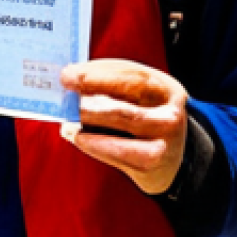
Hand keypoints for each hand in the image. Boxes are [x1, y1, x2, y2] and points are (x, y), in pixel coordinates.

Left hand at [60, 59, 188, 194]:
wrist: (170, 161)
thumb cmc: (144, 116)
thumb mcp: (137, 95)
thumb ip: (109, 81)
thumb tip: (71, 76)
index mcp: (167, 89)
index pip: (132, 76)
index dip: (99, 74)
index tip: (69, 73)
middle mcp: (171, 114)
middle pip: (128, 99)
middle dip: (92, 93)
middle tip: (65, 89)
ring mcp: (164, 142)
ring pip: (123, 122)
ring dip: (90, 116)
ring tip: (68, 112)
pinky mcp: (151, 163)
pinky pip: (117, 151)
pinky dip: (93, 142)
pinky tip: (76, 136)